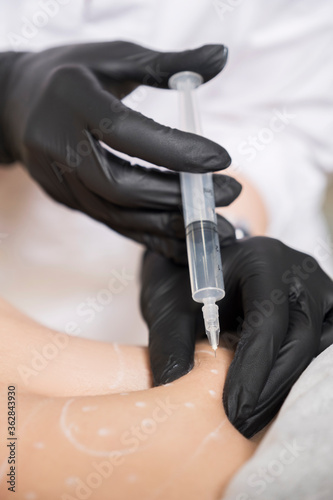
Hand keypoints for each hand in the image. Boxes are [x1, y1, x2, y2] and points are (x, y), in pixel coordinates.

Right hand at [0, 42, 234, 258]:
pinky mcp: (67, 200)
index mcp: (69, 100)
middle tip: (229, 195)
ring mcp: (59, 180)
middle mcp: (57, 145)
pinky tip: (187, 242)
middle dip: (178, 197)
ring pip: (117, 215)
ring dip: (171, 226)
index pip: (124, 132)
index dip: (174, 149)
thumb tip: (222, 55)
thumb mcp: (115, 56)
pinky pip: (113, 224)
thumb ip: (168, 63)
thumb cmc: (72, 73)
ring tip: (219, 228)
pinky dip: (151, 236)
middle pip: (119, 186)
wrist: (15, 103)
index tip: (222, 159)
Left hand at [140, 236, 332, 436]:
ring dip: (286, 385)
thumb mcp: (169, 306)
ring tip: (252, 416)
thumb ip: (171, 345)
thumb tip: (176, 392)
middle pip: (301, 337)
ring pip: (316, 347)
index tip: (233, 408)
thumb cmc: (184, 280)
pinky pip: (318, 348)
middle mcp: (299, 272)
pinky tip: (268, 396)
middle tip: (241, 422)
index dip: (254, 369)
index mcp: (263, 260)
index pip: (268, 320)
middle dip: (271, 386)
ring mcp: (316, 290)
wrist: (198, 262)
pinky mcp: (320, 310)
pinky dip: (295, 374)